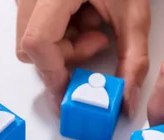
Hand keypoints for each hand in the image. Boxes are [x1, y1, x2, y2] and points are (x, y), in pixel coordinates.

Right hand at [17, 0, 150, 114]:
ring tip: (93, 23)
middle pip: (30, 46)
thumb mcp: (133, 14)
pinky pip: (34, 24)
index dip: (53, 73)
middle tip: (96, 39)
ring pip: (31, 37)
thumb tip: (125, 101)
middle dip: (64, 57)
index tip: (72, 90)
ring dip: (63, 44)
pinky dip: (59, 30)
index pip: (37, 43)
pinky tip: (82, 14)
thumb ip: (133, 60)